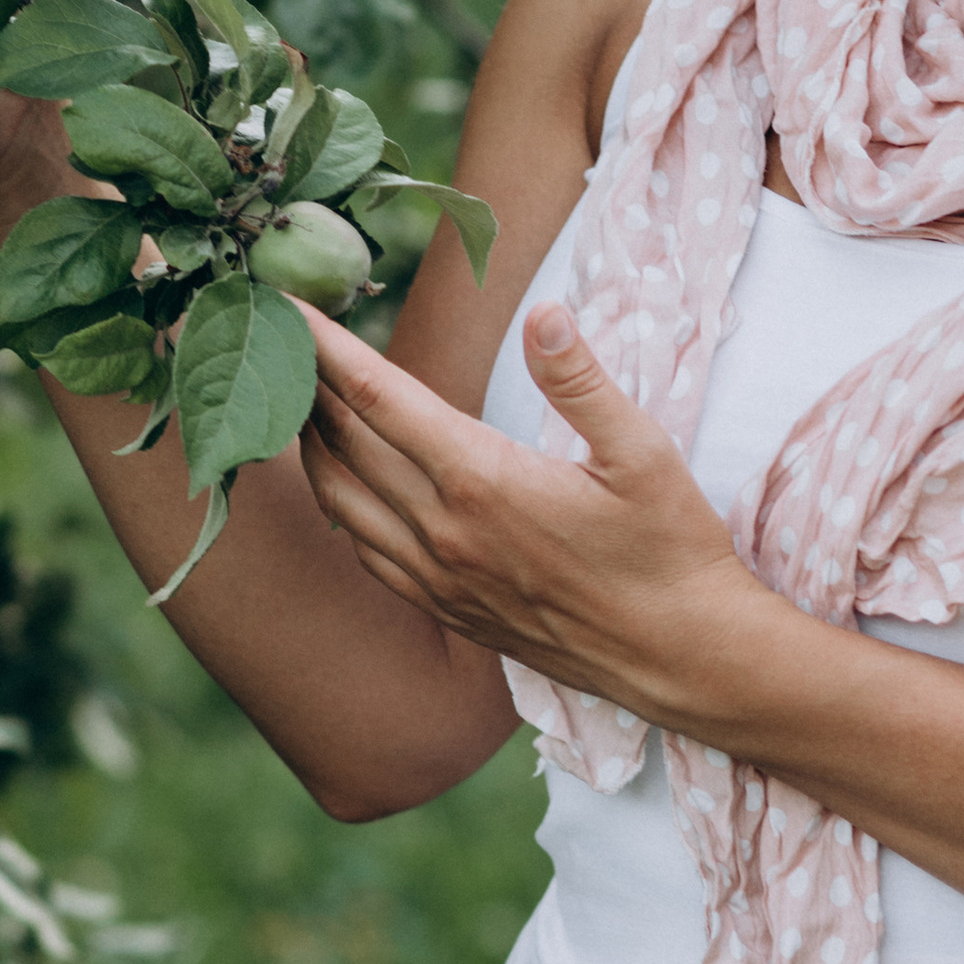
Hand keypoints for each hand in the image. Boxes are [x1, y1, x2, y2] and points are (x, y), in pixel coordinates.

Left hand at [298, 299, 785, 736]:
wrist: (679, 658)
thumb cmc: (669, 549)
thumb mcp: (643, 453)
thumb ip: (581, 380)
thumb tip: (543, 313)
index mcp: (482, 480)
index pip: (377, 397)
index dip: (326, 346)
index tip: (284, 306)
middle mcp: (443, 532)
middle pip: (342, 443)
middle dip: (306, 383)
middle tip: (284, 335)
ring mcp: (437, 578)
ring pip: (339, 501)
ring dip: (311, 445)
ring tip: (301, 397)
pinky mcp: (445, 609)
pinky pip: (366, 550)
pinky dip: (339, 504)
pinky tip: (346, 482)